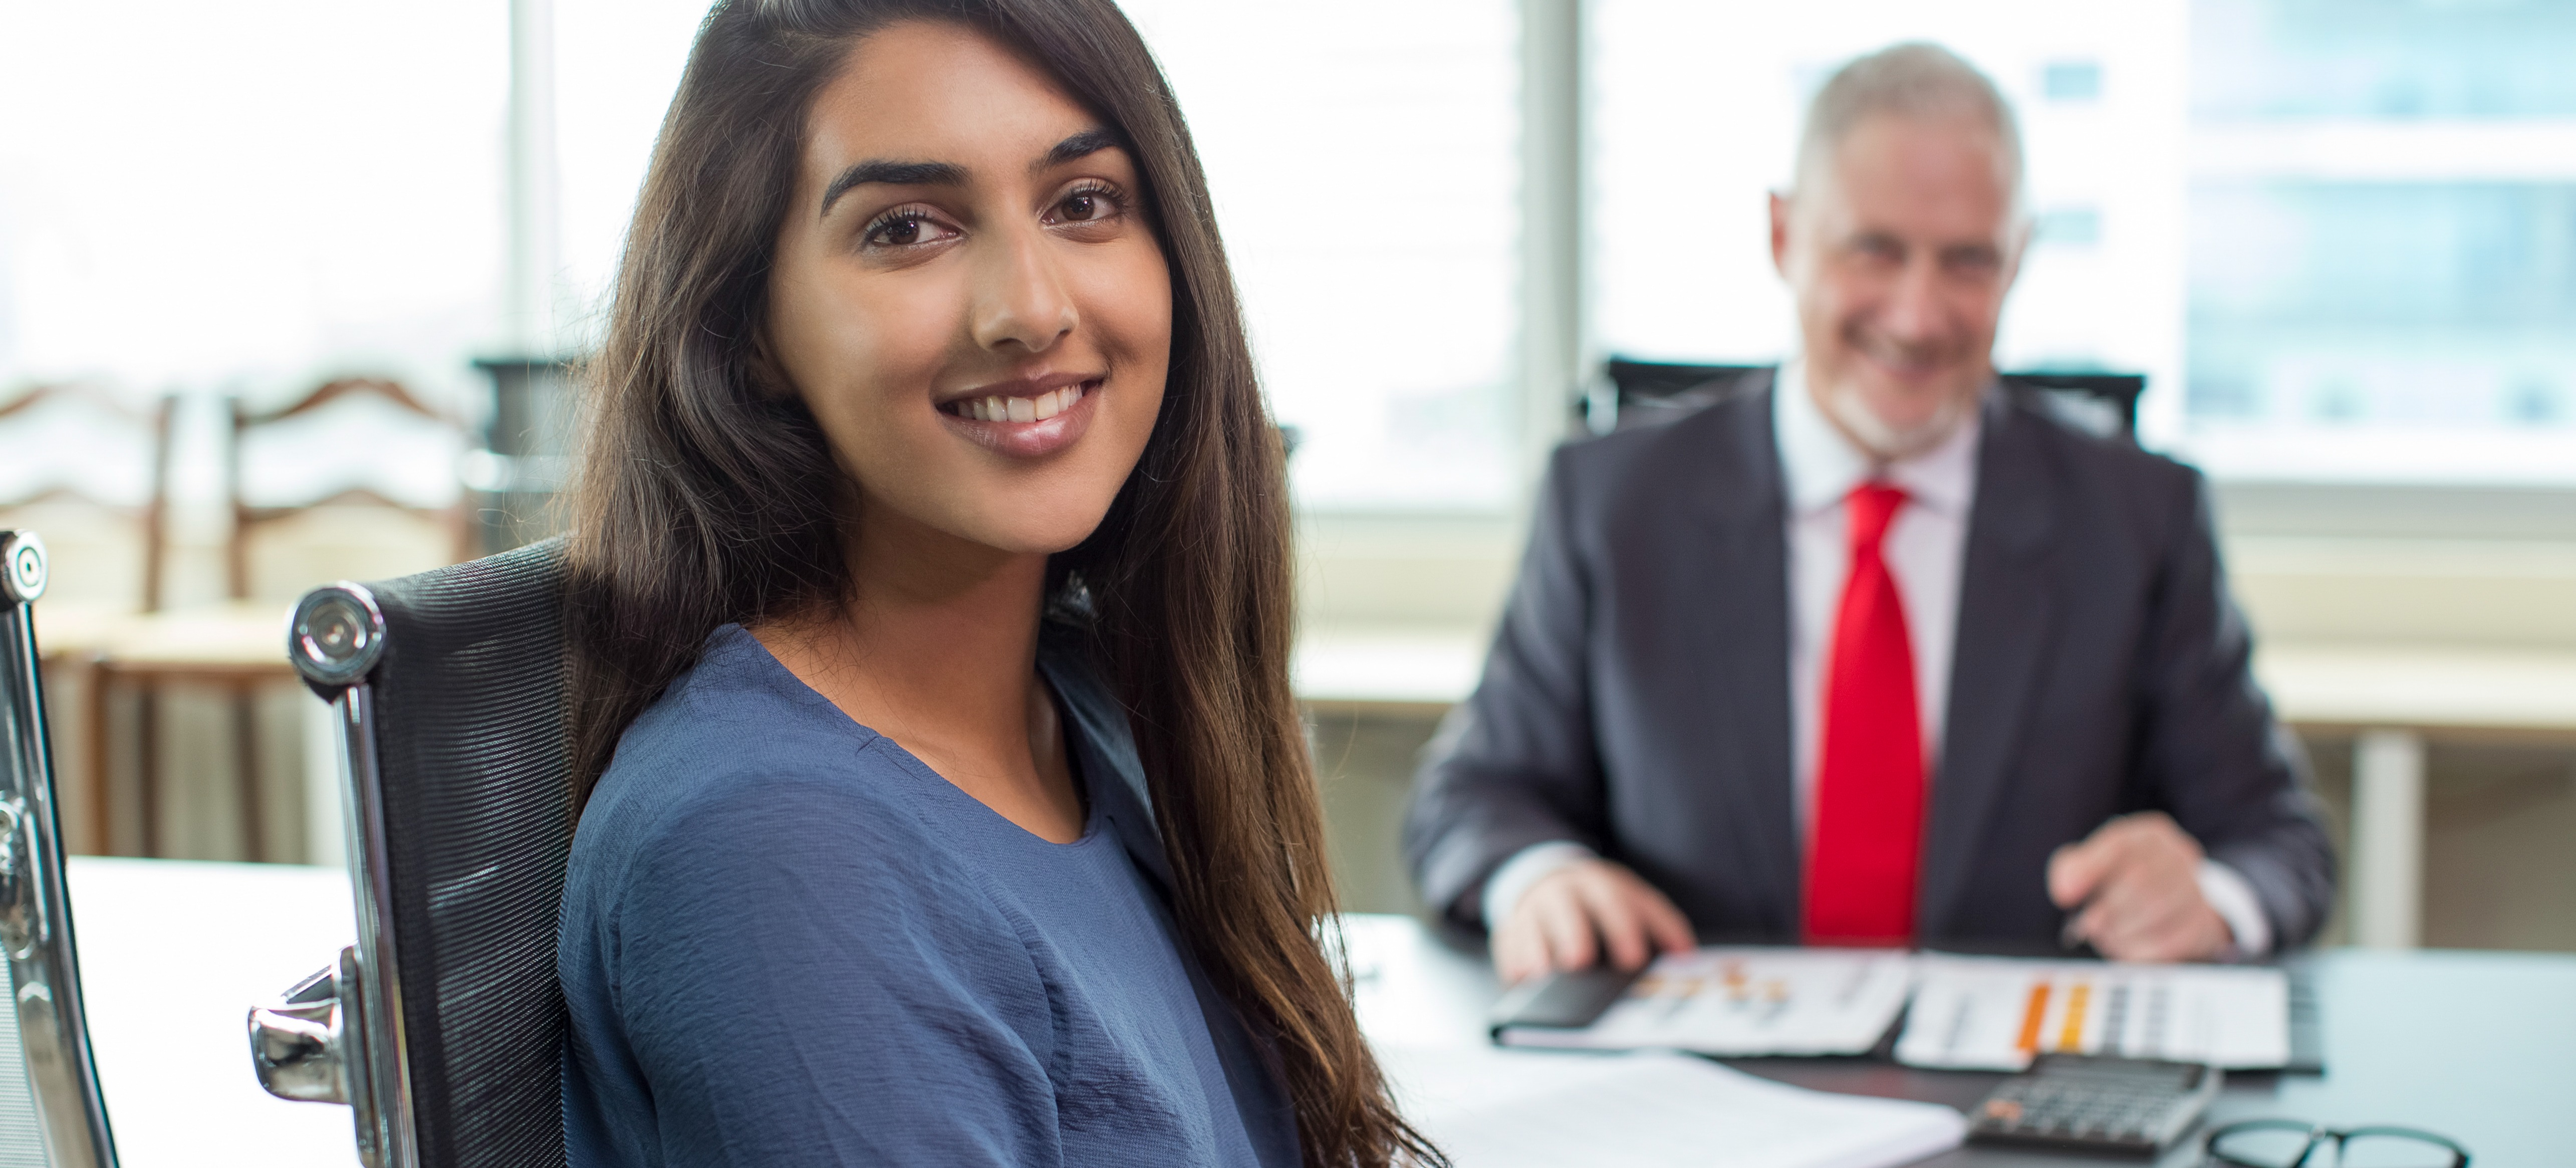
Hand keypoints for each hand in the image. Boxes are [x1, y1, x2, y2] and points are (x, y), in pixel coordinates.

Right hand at [1491, 858, 1695, 983]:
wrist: (1547, 877)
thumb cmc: (1599, 900)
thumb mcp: (1633, 899)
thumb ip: (1662, 924)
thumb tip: (1687, 955)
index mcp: (1597, 884)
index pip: (1612, 901)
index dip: (1622, 929)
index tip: (1632, 959)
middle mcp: (1560, 893)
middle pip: (1565, 910)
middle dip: (1573, 934)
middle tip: (1580, 962)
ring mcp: (1530, 910)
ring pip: (1528, 926)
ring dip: (1535, 950)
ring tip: (1543, 974)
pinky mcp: (1508, 929)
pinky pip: (1505, 944)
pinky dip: (1510, 962)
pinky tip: (1519, 981)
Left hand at [2048, 812, 2233, 961]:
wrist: (2171, 908)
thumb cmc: (2121, 882)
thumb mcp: (2091, 865)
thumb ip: (2071, 869)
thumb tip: (2065, 890)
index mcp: (2149, 836)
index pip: (2119, 845)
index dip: (2088, 870)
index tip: (2063, 896)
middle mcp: (2178, 856)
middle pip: (2139, 880)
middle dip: (2106, 908)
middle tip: (2088, 923)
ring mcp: (2196, 889)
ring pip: (2156, 912)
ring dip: (2120, 931)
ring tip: (2106, 935)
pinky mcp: (2203, 924)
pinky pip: (2169, 941)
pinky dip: (2139, 950)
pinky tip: (2126, 948)